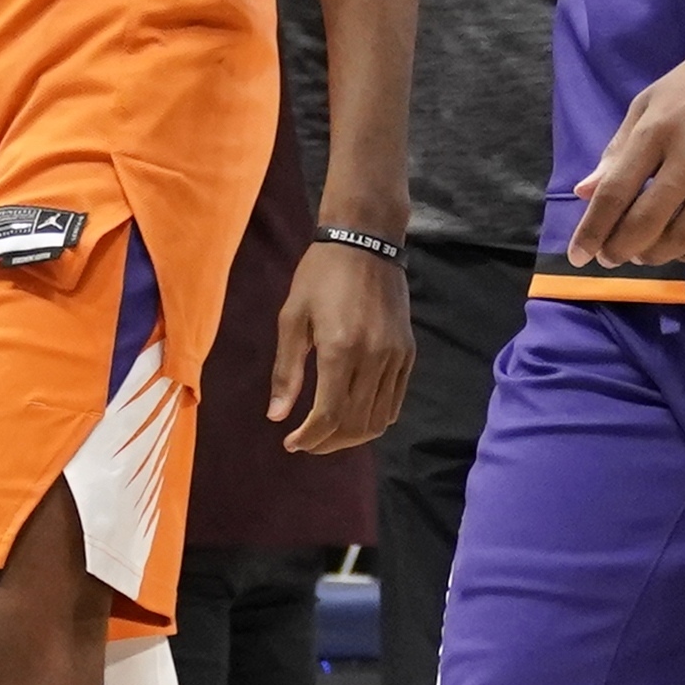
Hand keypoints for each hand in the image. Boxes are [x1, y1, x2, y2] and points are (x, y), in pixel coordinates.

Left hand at [267, 241, 411, 453]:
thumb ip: (286, 370)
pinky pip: (394, 402)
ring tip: (327, 435)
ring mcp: (395, 357)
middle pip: (354, 424)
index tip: (291, 443)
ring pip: (377, 419)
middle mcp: (373, 357)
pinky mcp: (407, 353)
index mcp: (340, 348)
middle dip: (327, 442)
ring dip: (351, 437)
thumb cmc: (320, 275)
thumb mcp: (292, 317)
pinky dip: (374, 419)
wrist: (366, 242)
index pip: (329, 414)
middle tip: (306, 443)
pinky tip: (352, 416)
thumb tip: (277, 416)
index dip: (309, 437)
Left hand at [567, 39, 684, 267]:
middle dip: (619, 250)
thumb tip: (584, 193)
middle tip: (610, 257)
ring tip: (643, 254)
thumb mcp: (649, 103)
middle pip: (646, 223)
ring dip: (655, 256)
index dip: (592, 230)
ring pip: (683, 238)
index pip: (615, 192)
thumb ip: (617, 150)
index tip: (577, 255)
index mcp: (657, 129)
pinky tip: (680, 248)